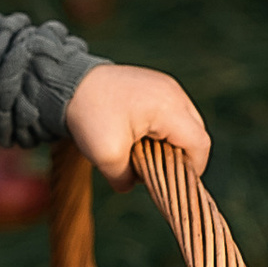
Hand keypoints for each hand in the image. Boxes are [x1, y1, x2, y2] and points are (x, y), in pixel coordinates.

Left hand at [63, 62, 210, 186]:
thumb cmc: (90, 116)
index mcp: (169, 107)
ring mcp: (166, 86)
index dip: (192, 170)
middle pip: (196, 133)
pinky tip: (139, 137)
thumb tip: (134, 184)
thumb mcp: (106, 156)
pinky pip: (172, 113)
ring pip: (185, 123)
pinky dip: (161, 129)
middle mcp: (174, 92)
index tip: (171, 183)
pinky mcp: (156, 84)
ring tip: (145, 153)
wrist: (68, 82)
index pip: (199, 144)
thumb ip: (126, 178)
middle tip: (156, 170)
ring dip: (170, 143)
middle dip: (181, 157)